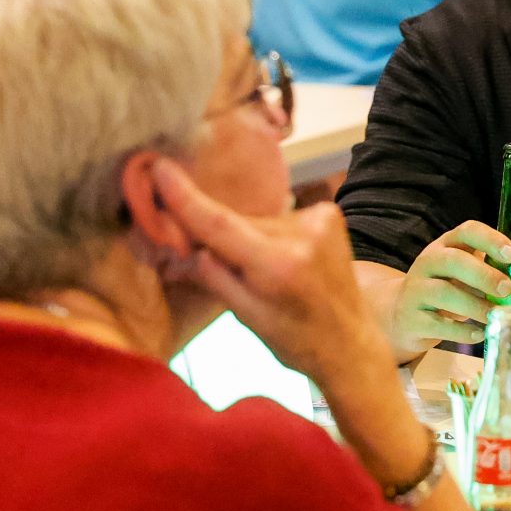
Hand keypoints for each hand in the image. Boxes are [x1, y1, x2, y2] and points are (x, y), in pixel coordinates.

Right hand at [149, 159, 384, 384]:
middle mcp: (302, 234)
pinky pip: (279, 219)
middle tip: (202, 259)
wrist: (351, 342)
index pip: (220, 225)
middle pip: (236, 222)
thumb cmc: (296, 341)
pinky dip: (269, 234)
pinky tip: (283, 260)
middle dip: (215, 236)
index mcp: (278, 266)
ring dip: (246, 238)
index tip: (159, 168)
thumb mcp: (247, 318)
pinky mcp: (330, 214)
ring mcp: (321, 220)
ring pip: (257, 220)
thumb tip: (180, 245)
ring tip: (260, 274)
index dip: (186, 198)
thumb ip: (213, 276)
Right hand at [389, 221, 510, 356]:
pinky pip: (437, 324)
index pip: (467, 231)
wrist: (403, 313)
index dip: (491, 240)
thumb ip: (495, 267)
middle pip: (453, 261)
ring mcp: (415, 289)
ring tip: (495, 316)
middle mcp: (428, 262)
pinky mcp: (410, 317)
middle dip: (483, 275)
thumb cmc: (446, 288)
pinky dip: (462, 332)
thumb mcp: (466, 272)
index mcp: (446, 245)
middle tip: (507, 290)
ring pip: (444, 293)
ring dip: (475, 306)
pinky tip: (479, 334)